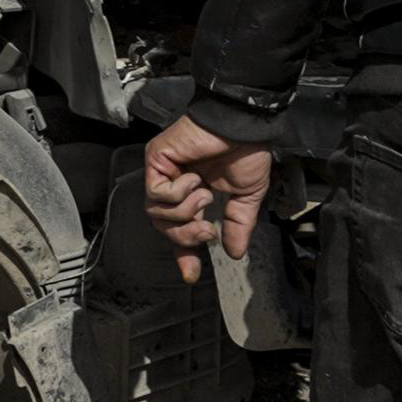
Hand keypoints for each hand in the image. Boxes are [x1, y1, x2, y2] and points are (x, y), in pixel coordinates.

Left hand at [141, 115, 275, 281]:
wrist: (242, 126)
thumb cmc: (246, 150)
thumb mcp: (246, 197)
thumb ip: (238, 224)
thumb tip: (235, 252)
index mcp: (195, 194)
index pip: (181, 230)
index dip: (185, 253)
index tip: (192, 274)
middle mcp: (175, 184)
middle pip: (164, 227)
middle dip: (186, 235)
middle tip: (207, 229)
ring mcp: (164, 172)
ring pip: (157, 213)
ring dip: (185, 211)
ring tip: (204, 193)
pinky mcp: (156, 159)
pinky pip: (157, 193)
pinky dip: (178, 192)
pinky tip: (193, 178)